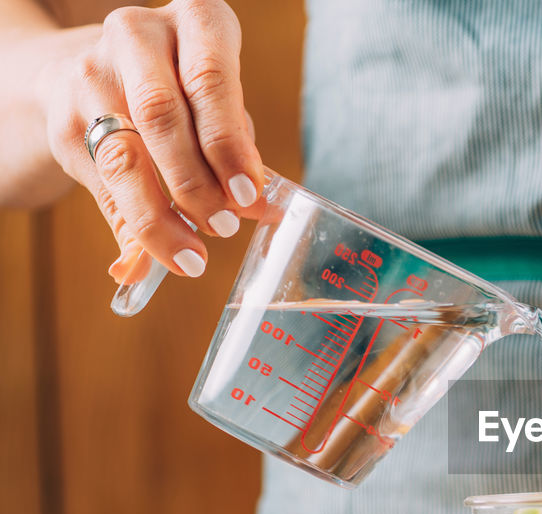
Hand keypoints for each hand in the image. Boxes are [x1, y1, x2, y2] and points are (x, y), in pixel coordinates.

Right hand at [37, 0, 261, 278]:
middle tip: (225, 227)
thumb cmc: (184, 87)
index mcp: (194, 21)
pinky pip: (103, 186)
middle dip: (196, 182)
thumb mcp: (220, 100)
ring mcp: (92, 75)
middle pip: (160, 116)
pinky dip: (133, 226)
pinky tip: (157, 253)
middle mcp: (136, 36)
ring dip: (160, 215)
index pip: (210, 78)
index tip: (250, 194)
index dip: (228, 142)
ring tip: (193, 254)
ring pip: (124, 155)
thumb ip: (239, 149)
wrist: (95, 68)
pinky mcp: (66, 121)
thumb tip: (267, 212)